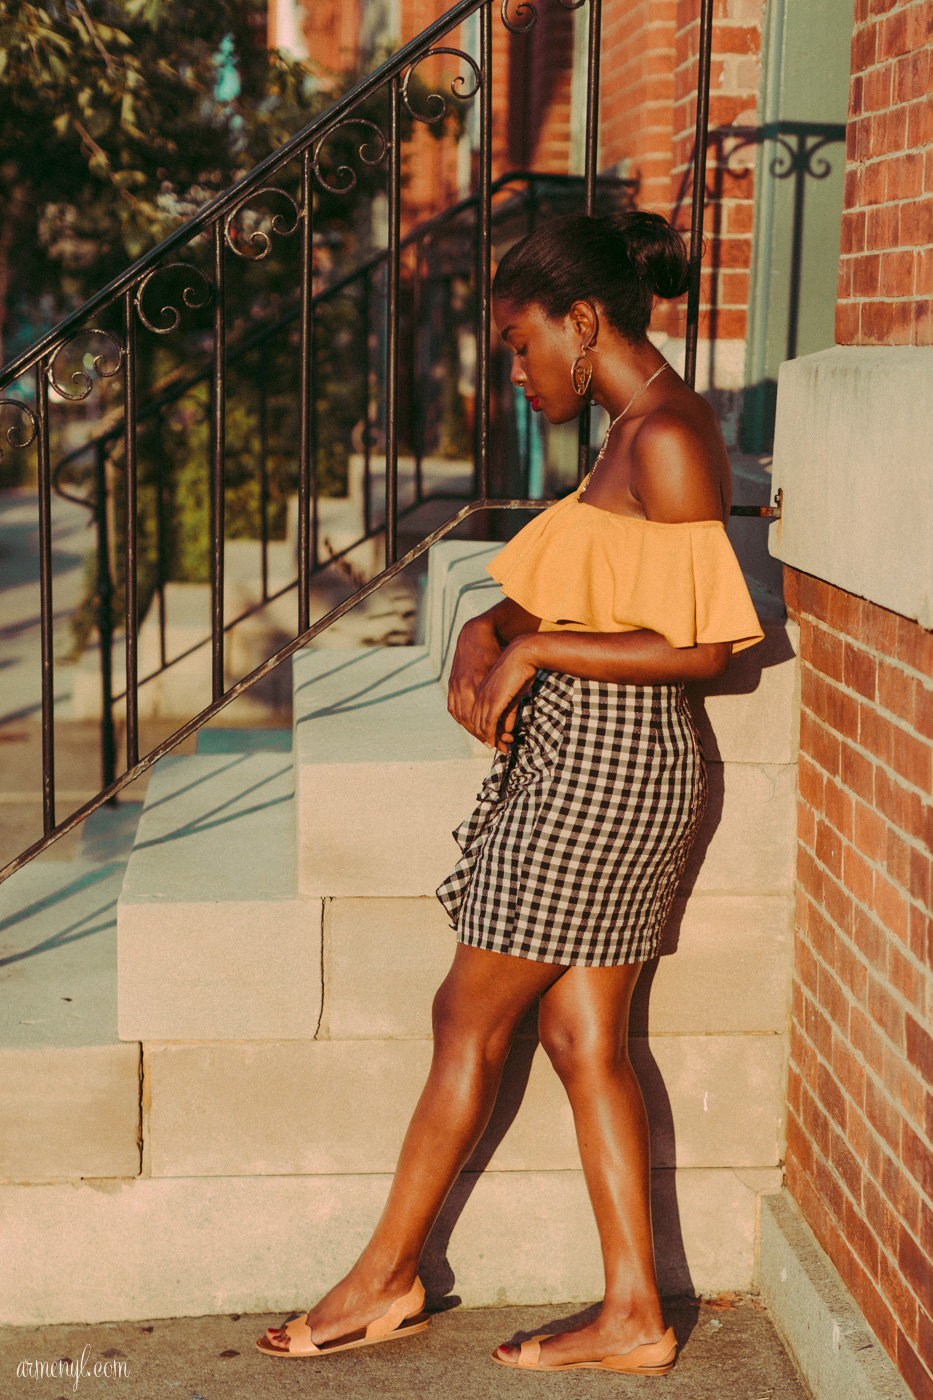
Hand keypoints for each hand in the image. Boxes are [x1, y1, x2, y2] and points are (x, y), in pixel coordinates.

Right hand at [447, 615, 501, 734]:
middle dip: (483, 736)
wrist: (476, 633)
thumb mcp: (506, 678)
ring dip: (472, 729)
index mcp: (479, 687)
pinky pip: (453, 707)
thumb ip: (507, 702)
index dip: (491, 735)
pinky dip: (461, 718)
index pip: (483, 720)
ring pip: (461, 716)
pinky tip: (469, 724)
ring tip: (484, 737)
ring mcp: (455, 685)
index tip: (499, 744)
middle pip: (471, 721)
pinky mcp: (452, 683)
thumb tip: (508, 727)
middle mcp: (464, 687)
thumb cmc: (497, 653)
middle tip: (495, 745)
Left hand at [471, 638, 538, 751]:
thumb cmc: (520, 670)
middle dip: (488, 739)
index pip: (476, 718)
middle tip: (501, 749)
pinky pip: (488, 724)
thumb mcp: (513, 694)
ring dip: (492, 740)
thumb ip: (508, 711)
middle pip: (476, 725)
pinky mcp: (492, 701)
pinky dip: (492, 736)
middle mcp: (477, 696)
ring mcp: (483, 699)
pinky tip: (496, 743)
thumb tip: (507, 728)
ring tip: (503, 749)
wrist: (522, 654)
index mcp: (479, 692)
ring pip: (481, 727)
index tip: (496, 742)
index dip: (485, 732)